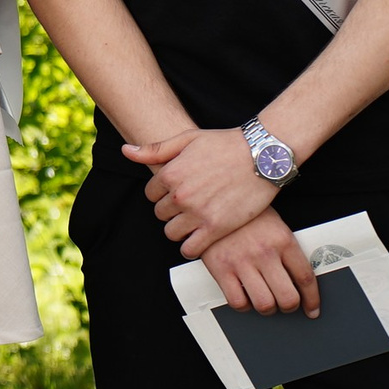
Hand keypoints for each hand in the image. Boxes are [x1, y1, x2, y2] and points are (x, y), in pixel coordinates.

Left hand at [125, 126, 275, 257]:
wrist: (262, 156)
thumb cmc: (225, 144)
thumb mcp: (187, 139)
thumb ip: (155, 149)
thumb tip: (126, 151)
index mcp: (170, 174)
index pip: (150, 194)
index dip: (163, 193)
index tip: (177, 191)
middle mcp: (180, 196)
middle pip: (160, 213)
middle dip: (171, 210)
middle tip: (188, 205)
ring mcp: (198, 214)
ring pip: (171, 232)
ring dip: (179, 228)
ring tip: (193, 220)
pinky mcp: (216, 228)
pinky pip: (190, 249)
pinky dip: (190, 246)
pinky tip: (198, 238)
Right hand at [199, 207, 322, 317]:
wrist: (213, 198)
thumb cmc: (245, 214)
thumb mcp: (275, 224)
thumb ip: (287, 251)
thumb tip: (299, 280)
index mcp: (282, 240)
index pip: (305, 278)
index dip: (312, 299)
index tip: (311, 308)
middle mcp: (264, 252)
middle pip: (288, 298)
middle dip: (289, 306)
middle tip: (286, 303)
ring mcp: (242, 261)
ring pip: (264, 305)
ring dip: (267, 308)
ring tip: (265, 299)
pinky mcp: (221, 269)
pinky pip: (238, 302)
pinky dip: (244, 305)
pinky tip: (245, 295)